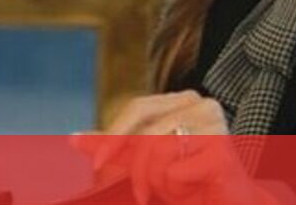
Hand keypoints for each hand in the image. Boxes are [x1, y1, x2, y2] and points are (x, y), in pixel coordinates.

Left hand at [72, 91, 257, 204]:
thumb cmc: (192, 184)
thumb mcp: (146, 164)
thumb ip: (115, 150)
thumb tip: (72, 137)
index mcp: (183, 100)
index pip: (138, 108)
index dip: (114, 135)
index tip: (97, 164)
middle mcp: (201, 104)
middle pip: (147, 131)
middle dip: (137, 168)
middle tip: (141, 195)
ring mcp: (216, 124)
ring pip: (159, 150)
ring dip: (160, 182)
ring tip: (176, 192)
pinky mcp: (223, 151)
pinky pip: (177, 171)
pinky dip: (178, 189)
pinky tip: (195, 192)